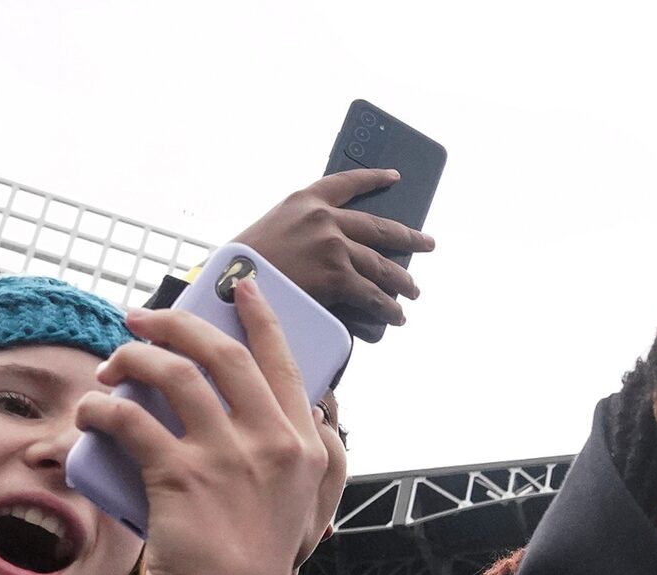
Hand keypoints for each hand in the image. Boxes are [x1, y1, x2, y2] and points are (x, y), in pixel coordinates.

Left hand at [79, 280, 329, 574]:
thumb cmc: (261, 565)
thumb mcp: (309, 507)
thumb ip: (320, 457)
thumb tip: (320, 412)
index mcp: (304, 445)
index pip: (282, 361)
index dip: (258, 315)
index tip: (240, 287)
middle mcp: (271, 442)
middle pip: (221, 354)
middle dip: (177, 324)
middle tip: (142, 320)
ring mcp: (226, 457)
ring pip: (173, 375)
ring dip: (132, 359)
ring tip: (110, 368)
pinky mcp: (180, 477)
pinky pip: (130, 420)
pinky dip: (100, 410)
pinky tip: (89, 414)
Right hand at [232, 169, 433, 340]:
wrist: (230, 279)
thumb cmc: (245, 261)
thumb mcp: (274, 229)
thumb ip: (305, 230)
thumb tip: (340, 250)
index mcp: (305, 198)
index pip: (348, 182)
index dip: (374, 179)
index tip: (395, 177)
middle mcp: (323, 217)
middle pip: (378, 228)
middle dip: (409, 238)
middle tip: (427, 244)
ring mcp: (332, 245)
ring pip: (380, 265)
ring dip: (402, 281)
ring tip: (413, 292)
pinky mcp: (337, 275)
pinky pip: (372, 294)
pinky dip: (388, 308)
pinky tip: (397, 315)